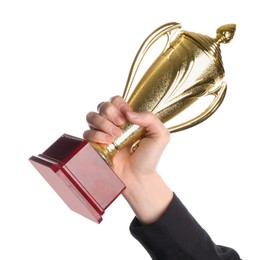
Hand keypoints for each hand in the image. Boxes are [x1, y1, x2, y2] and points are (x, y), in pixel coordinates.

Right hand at [83, 96, 172, 223]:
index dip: (118, 103)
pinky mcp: (94, 145)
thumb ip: (150, 118)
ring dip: (103, 123)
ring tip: (115, 136)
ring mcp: (102, 134)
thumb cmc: (149, 157)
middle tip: (121, 125)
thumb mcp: (160, 135)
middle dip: (110, 112)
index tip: (126, 113)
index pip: (116, 100)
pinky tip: (108, 142)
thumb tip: (129, 113)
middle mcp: (113, 123)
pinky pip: (86, 133)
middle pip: (102, 105)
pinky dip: (96, 134)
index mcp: (127, 118)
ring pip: (92, 116)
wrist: (138, 177)